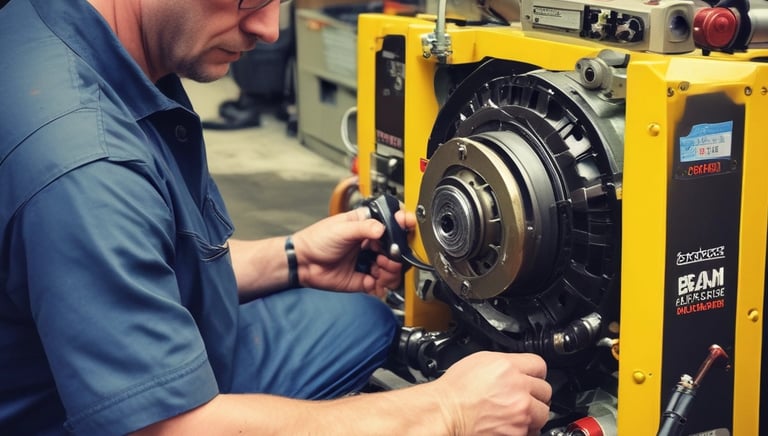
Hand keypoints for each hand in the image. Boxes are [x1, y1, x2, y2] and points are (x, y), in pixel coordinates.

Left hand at [291, 207, 416, 296]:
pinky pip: (381, 284)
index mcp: (366, 226)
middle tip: (387, 258)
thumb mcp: (341, 229)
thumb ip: (363, 228)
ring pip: (393, 269)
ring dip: (391, 271)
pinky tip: (375, 282)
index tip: (407, 227)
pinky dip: (382, 285)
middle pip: (397, 250)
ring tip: (380, 270)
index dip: (403, 225)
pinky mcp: (364, 279)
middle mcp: (370, 244)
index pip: (392, 224)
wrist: (302, 263)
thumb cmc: (316, 240)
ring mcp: (368, 262)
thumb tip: (381, 228)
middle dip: (396, 256)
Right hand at [432, 351, 550, 435]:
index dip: (533, 372)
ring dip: (533, 413)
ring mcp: (520, 413)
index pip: (539, 365)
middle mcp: (518, 389)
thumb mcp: (478, 362)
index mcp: (508, 367)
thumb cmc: (455, 391)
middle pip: (545, 390)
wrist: (445, 414)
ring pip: (543, 412)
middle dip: (534, 393)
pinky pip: (533, 431)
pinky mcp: (518, 433)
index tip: (531, 377)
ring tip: (516, 412)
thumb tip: (516, 367)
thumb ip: (504, 364)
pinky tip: (511, 423)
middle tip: (521, 396)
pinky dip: (525, 429)